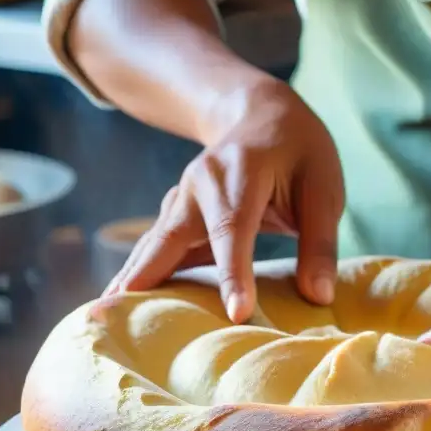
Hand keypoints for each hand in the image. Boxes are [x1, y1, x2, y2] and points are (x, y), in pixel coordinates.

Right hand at [104, 78, 344, 322]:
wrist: (261, 114)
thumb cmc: (300, 154)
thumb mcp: (325, 189)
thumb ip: (320, 242)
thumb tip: (319, 297)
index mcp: (242, 172)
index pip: (234, 228)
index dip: (234, 272)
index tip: (237, 313)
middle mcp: (200, 184)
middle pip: (171, 235)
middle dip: (147, 275)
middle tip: (120, 313)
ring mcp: (182, 198)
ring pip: (153, 243)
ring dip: (131, 278)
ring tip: (106, 316)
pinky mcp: (176, 215)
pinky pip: (155, 248)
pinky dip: (138, 275)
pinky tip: (120, 306)